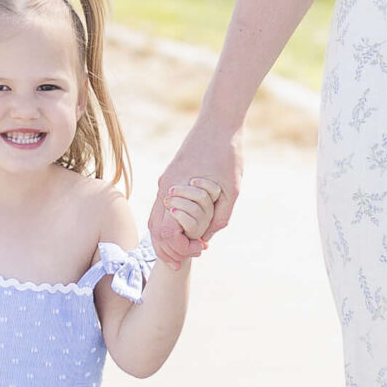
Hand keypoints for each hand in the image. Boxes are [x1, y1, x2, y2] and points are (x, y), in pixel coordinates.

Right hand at [150, 121, 242, 264]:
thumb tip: (206, 238)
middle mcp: (166, 189)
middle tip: (180, 263)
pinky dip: (166, 223)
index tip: (198, 250)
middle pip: (154, 230)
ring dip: (164, 238)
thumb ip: (219, 218)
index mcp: (178, 193)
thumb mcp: (232, 191)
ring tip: (179, 252)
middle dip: (166, 250)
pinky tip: (179, 230)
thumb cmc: (227, 155)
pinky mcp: (170, 176)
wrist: (218, 123)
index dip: (179, 248)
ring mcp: (166, 182)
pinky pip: (161, 206)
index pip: (166, 234)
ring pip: (154, 219)